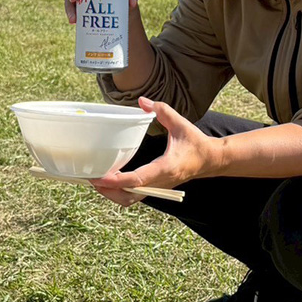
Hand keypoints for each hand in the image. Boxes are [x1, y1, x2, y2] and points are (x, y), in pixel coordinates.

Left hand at [90, 97, 218, 206]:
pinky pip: (134, 196)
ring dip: (112, 194)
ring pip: (130, 199)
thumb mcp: (180, 124)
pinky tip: (110, 181)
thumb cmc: (196, 143)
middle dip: (108, 191)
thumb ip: (162, 110)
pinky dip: (120, 192)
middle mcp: (160, 182)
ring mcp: (158, 187)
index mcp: (166, 168)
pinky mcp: (156, 188)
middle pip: (129, 196)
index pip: (138, 179)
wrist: (211, 160)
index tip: (100, 177)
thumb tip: (143, 101)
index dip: (117, 181)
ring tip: (96, 180)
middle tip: (90, 177)